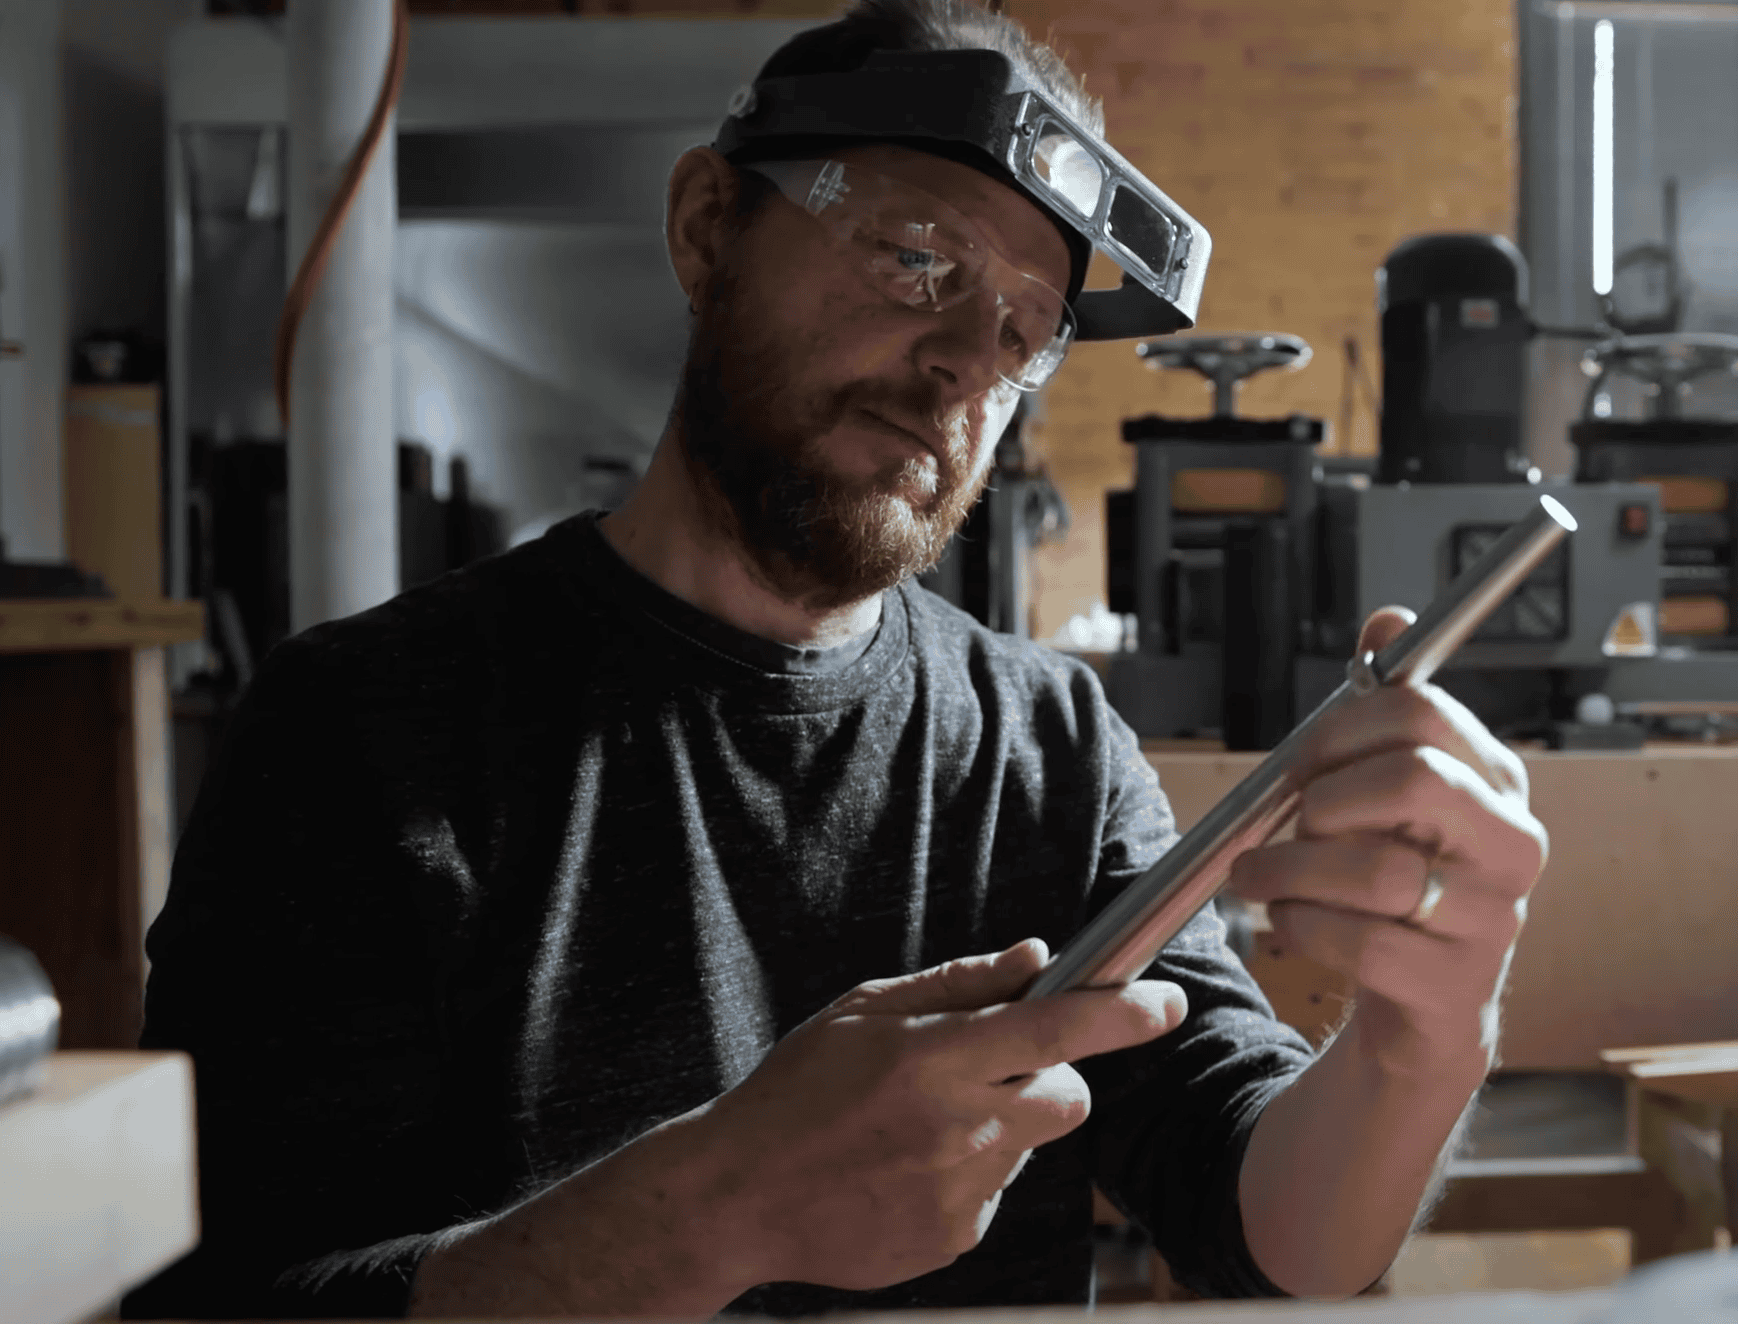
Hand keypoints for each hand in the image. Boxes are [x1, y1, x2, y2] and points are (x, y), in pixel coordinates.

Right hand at [695, 939, 1186, 1291]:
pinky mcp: (954, 1238)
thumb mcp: (863, 1011)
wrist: (740, 1196)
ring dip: (999, 1124)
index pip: (1055, 1030)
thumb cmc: (797, 1090)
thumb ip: (958, 983)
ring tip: (920, 1124)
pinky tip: (906, 1167)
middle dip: (1050, 1076)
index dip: (1122, 1014)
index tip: (1165, 1000)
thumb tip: (1037, 958)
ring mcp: (959, 1191)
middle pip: (1069, 1098)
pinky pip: (993, 1191)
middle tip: (992, 1067)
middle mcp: (958, 1127)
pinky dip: (967, 1172)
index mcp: (934, 1059)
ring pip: (1029, 1143)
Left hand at [1227, 608, 1547, 1075]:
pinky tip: (1293, 923)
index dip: (1338, 729)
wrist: (1419, 1001)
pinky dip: (1301, 926)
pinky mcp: (1455, 984)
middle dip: (1324, 797)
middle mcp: (1512, 842)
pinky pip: (1357, 941)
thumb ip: (1385, 707)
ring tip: (1260, 877)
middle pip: (1412, 779)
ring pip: (1372, 869)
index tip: (1299, 761)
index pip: (1421, 713)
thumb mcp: (1391, 790)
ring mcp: (1494, 917)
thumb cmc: (1398, 876)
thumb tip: (1388, 620)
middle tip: (1291, 820)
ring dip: (1289, 870)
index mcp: (1496, 780)